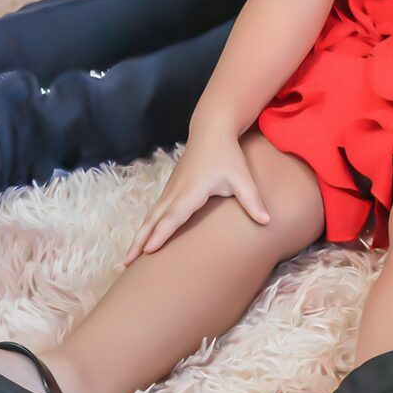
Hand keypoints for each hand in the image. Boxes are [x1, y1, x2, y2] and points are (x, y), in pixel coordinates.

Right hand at [126, 126, 270, 263]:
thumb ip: (252, 200)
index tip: (148, 250)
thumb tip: (267, 222)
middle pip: (154, 220)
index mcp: (192, 191)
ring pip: (151, 215)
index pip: (174, 216)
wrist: (211, 130)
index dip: (161, 233)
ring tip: (128, 257)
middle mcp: (176, 192)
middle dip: (140, 241)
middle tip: (125, 262)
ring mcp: (170, 189)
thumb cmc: (227, 155)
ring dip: (139, 235)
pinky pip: (154, 210)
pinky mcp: (170, 187)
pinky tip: (142, 236)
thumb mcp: (242, 177)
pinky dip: (145, 225)